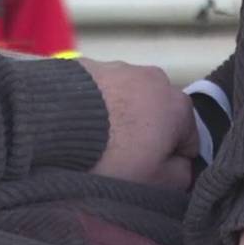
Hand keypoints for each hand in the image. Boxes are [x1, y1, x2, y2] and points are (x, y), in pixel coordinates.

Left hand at [78, 59, 198, 187]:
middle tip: (121, 157)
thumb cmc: (113, 154)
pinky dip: (96, 106)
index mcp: (180, 105)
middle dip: (146, 137)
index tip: (149, 172)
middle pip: (159, 117)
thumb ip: (181, 176)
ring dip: (120, 119)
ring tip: (96, 141)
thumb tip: (182, 167)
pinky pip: (100, 92)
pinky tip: (79, 124)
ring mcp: (121, 67)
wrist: (54, 121)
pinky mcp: (89, 63)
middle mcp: (156, 78)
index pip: (189, 142)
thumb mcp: (156, 181)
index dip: (171, 162)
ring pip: (129, 102)